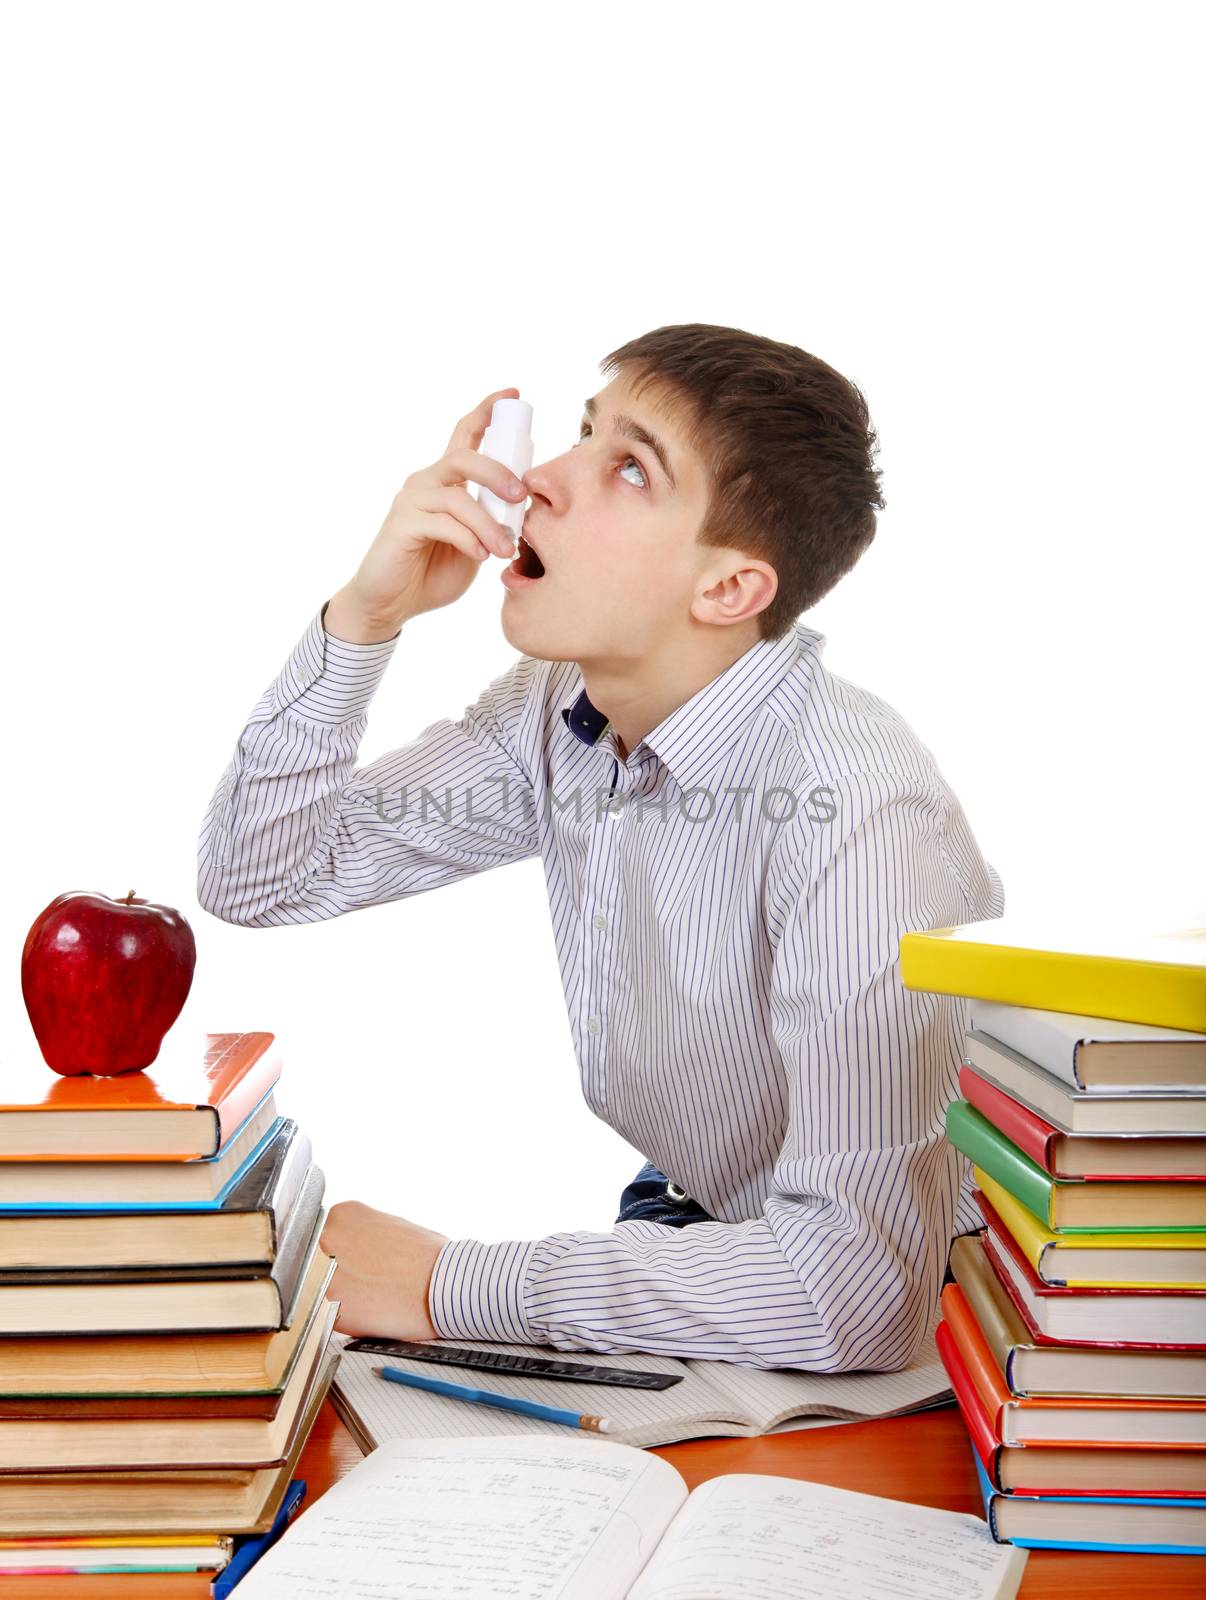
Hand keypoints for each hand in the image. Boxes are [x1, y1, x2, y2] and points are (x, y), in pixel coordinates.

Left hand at [319, 1199, 448, 1339]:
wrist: (444, 1284)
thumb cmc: (429, 1258)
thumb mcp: (391, 1227)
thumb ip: (362, 1235)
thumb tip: (352, 1252)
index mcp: (343, 1214)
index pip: (324, 1235)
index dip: (339, 1255)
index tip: (350, 1266)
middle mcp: (326, 1236)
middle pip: (314, 1260)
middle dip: (332, 1273)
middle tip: (360, 1285)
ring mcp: (321, 1269)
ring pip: (316, 1288)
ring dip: (333, 1295)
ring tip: (367, 1301)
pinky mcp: (326, 1304)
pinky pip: (324, 1313)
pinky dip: (340, 1318)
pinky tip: (367, 1314)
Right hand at [325, 388, 529, 640]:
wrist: (391, 603)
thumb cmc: (432, 573)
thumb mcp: (475, 544)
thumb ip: (492, 522)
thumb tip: (523, 509)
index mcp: (445, 482)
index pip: (465, 434)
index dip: (487, 410)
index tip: (513, 394)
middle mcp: (426, 482)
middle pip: (464, 457)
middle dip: (498, 472)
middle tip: (521, 496)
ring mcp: (411, 500)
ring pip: (459, 498)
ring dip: (489, 524)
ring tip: (505, 549)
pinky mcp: (402, 523)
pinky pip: (444, 523)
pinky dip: (469, 539)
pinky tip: (480, 556)